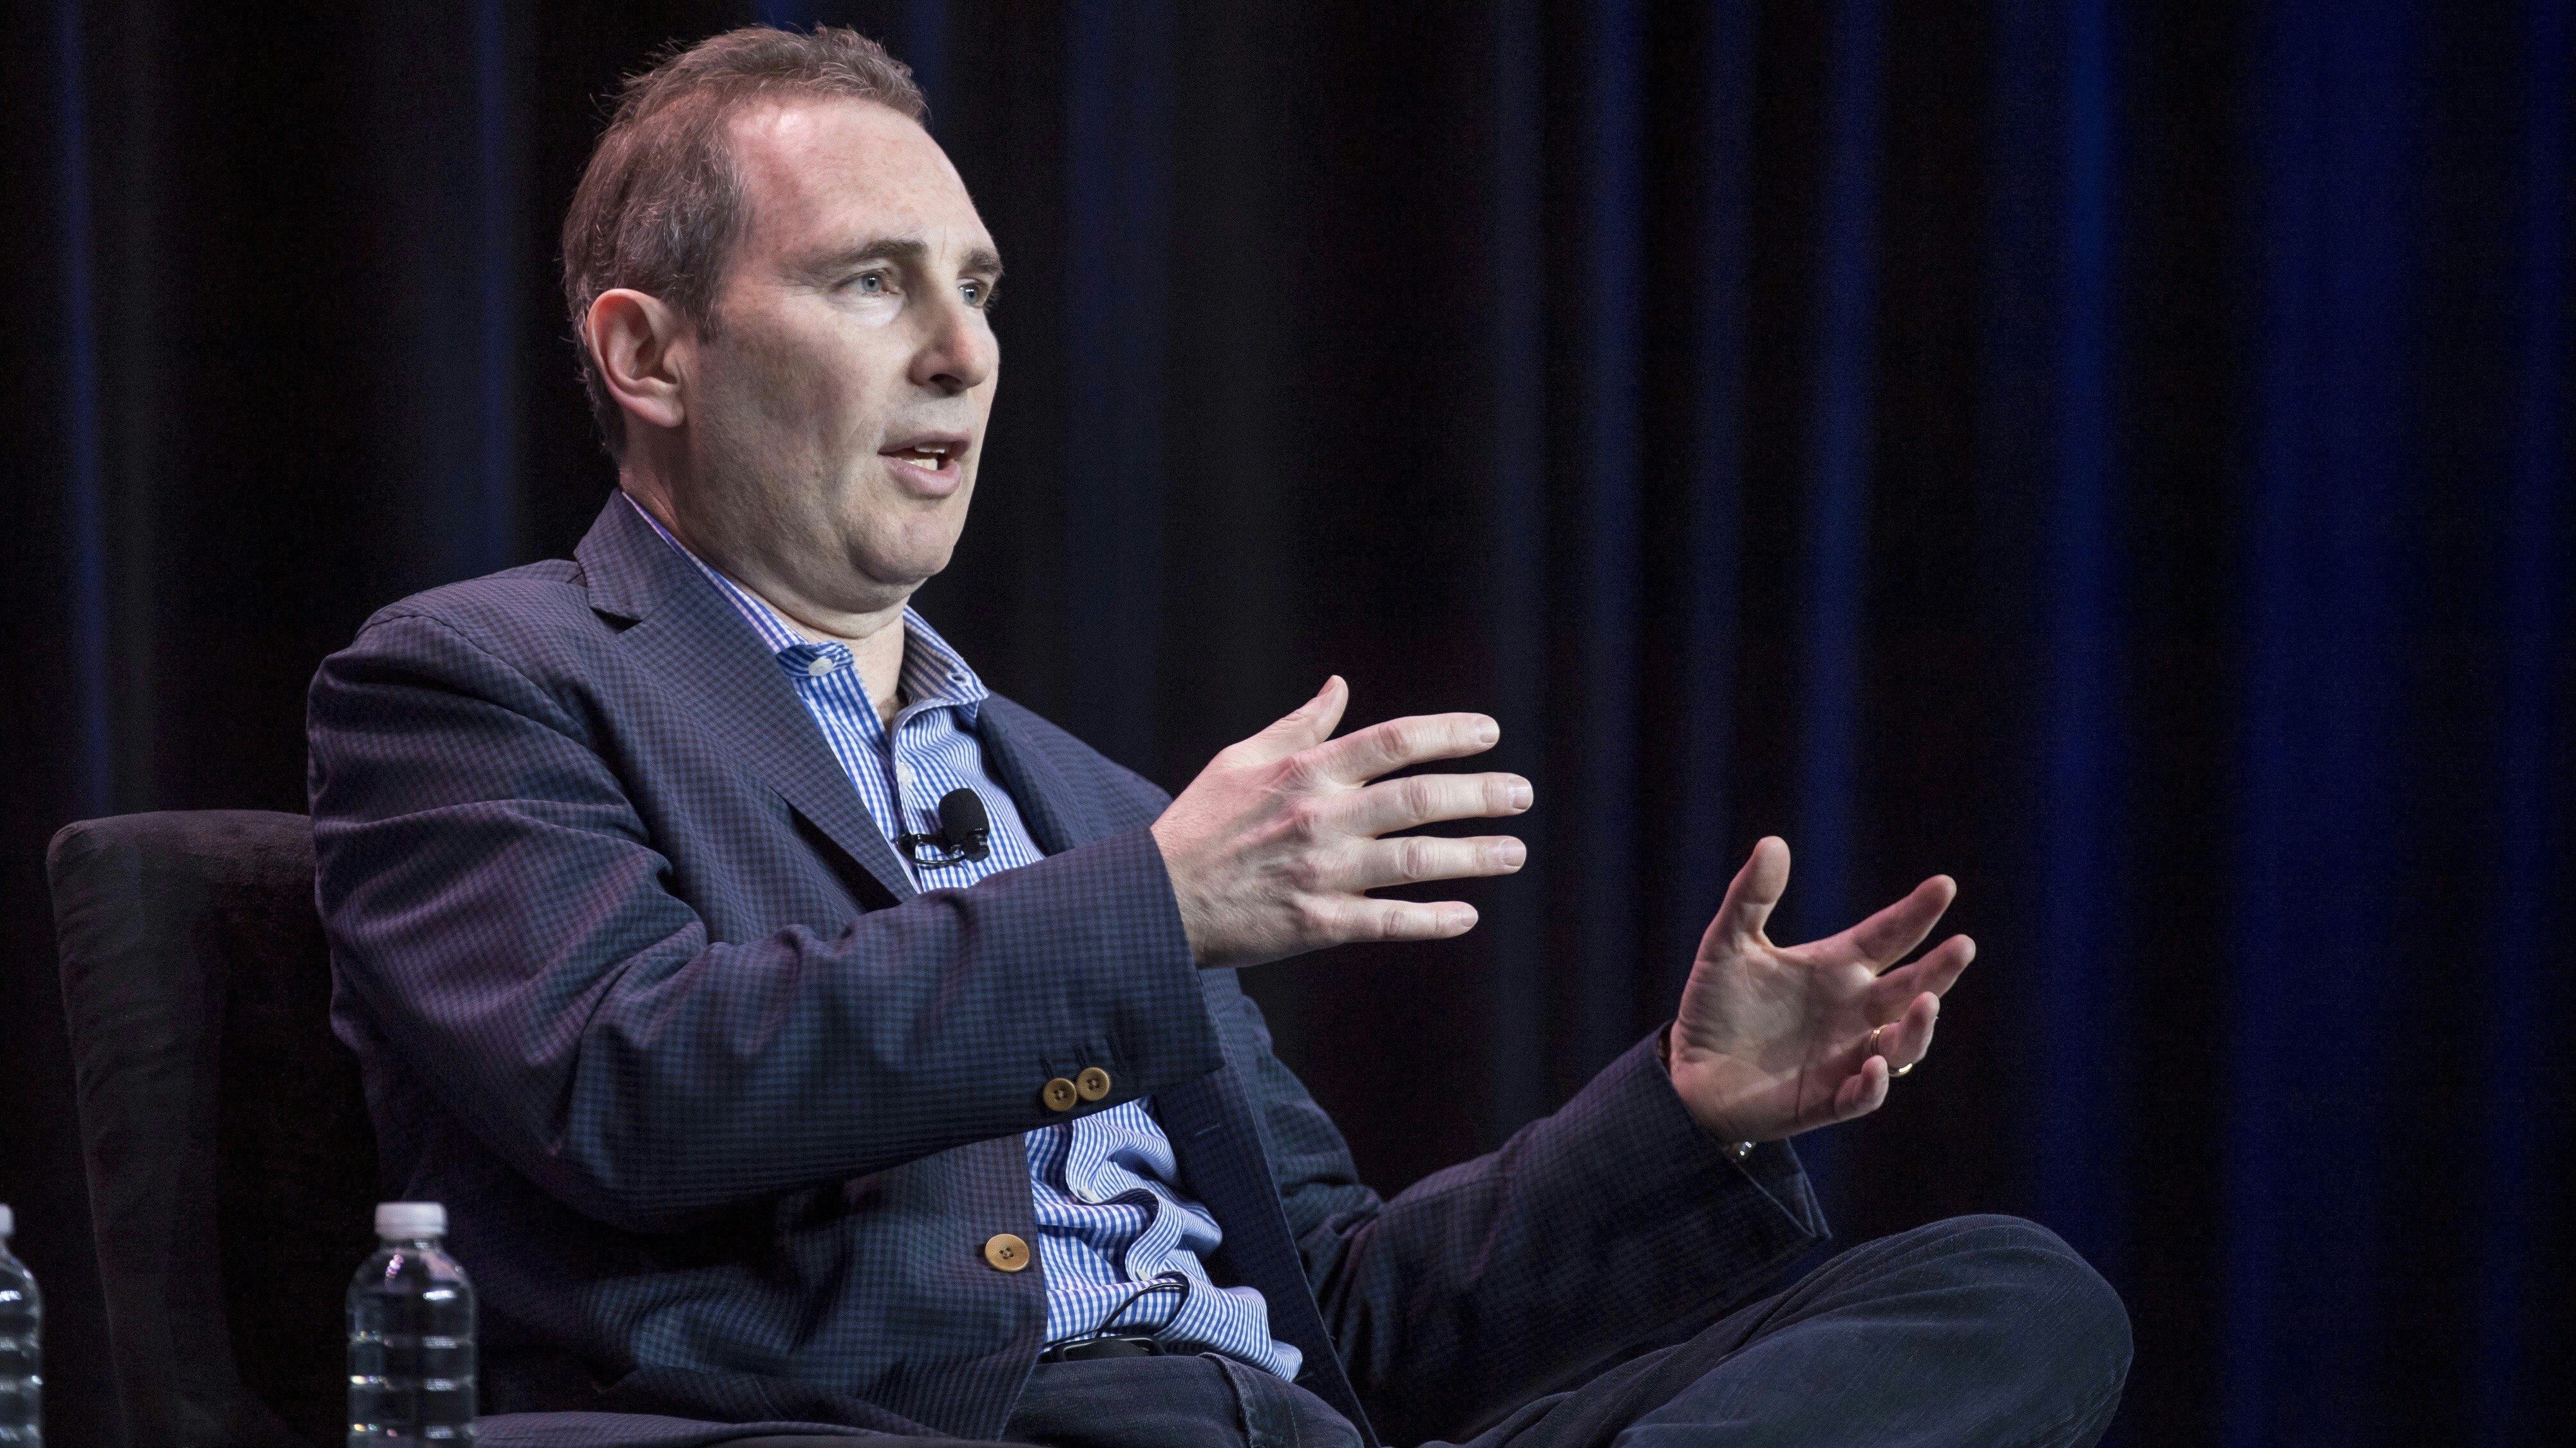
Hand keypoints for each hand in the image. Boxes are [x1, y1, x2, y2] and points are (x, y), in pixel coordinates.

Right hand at [1149, 677, 1531, 967]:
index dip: (1448, 734)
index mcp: (1305, 771)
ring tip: (1514, 852)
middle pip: (1419, 798)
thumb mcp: (1241, 759)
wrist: (1155, 900)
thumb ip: (1299, 725)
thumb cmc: (1200, 823)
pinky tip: (1468, 915)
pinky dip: (1432, 920)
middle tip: (1523, 795)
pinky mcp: (1317, 924)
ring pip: (1415, 861)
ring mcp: (1322, 872)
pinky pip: (1388, 921)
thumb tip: (1340, 685)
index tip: (1490, 733)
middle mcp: (1321, 817)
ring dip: (1473, 855)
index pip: (1393, 741)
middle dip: (1480, 794)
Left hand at [1666, 837, 1974, 1141]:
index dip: (1916, 913)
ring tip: (1926, 1002)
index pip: (1888, 936)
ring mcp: (1845, 1057)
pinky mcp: (1826, 1100)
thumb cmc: (1715, 1006)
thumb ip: (1750, 898)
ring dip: (1918, 1027)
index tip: (1943, 885)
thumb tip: (1773, 842)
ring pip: (1902, 1044)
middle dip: (1939, 969)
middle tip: (1963, 945)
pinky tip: (1874, 1063)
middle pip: (1910, 988)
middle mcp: (1853, 1011)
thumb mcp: (1727, 945)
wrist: (1688, 1073)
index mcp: (1837, 968)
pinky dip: (1872, 1083)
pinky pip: (1861, 1095)